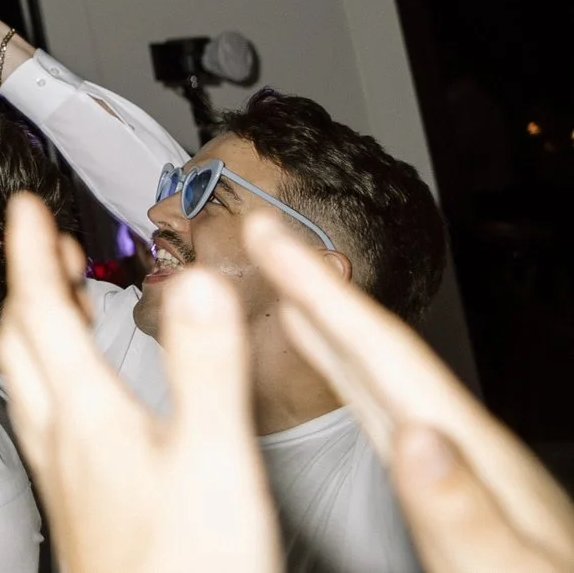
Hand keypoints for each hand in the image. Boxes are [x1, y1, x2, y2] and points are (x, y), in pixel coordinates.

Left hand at [0, 192, 278, 572]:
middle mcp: (63, 441)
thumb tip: (199, 280)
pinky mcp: (81, 509)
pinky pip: (50, 421)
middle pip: (24, 343)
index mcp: (89, 416)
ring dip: (43, 330)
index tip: (24, 204)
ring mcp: (66, 478)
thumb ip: (206, 367)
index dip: (31, 252)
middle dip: (31, 284)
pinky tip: (93, 400)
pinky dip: (61, 380)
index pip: (42, 312)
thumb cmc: (188, 569)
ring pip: (32, 385)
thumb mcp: (215, 461)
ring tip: (69, 303)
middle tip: (47, 242)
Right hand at [248, 214, 573, 572]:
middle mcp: (465, 444)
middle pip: (382, 351)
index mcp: (472, 454)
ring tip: (285, 281)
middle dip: (319, 289)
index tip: (270, 233)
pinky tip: (338, 368)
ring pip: (383, 377)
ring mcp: (462, 463)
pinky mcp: (455, 488)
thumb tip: (414, 435)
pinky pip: (388, 413)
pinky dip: (354, 379)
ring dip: (332, 326)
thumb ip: (461, 511)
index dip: (324, 294)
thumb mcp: (506, 570)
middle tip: (263, 230)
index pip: (388, 356)